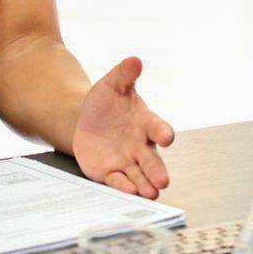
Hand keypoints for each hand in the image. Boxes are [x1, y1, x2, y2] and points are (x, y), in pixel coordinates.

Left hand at [72, 56, 175, 199]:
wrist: (86, 120)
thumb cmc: (106, 102)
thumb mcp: (112, 84)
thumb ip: (124, 74)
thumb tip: (134, 60)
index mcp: (145, 123)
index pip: (158, 128)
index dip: (163, 133)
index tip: (167, 137)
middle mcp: (140, 146)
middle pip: (152, 161)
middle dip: (157, 171)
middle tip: (163, 180)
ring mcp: (127, 161)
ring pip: (139, 176)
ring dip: (145, 185)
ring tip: (150, 193)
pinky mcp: (111, 172)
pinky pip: (118, 181)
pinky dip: (123, 187)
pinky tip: (128, 191)